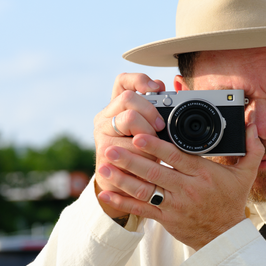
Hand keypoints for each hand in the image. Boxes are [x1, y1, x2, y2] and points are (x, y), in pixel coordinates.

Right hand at [93, 73, 166, 218]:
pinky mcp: (103, 154)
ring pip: (131, 122)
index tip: (157, 88)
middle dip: (150, 112)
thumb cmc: (141, 153)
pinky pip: (131, 147)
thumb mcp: (150, 131)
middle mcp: (104, 119)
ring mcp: (101, 136)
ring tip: (154, 149)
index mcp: (115, 108)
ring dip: (149, 137)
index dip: (140, 80)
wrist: (122, 185)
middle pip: (128, 99)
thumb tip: (164, 84)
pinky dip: (145, 155)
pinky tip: (150, 161)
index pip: (122, 81)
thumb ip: (155, 108)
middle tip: (160, 127)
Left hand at [96, 124, 263, 248]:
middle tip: (113, 148)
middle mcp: (187, 190)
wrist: (224, 236)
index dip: (157, 147)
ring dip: (122, 179)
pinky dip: (122, 201)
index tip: (140, 135)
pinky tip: (105, 192)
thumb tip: (253, 115)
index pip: (177, 158)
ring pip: (145, 190)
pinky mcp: (165, 219)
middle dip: (132, 160)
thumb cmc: (232, 200)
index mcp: (204, 175)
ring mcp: (174, 206)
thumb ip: (250, 144)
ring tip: (104, 166)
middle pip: (156, 173)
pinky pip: (140, 210)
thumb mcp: (247, 172)